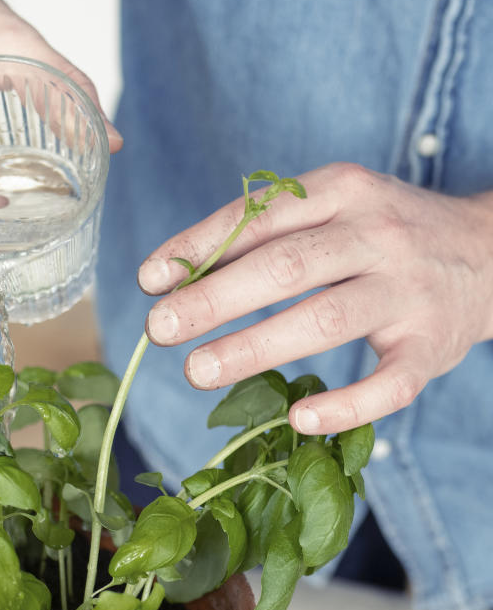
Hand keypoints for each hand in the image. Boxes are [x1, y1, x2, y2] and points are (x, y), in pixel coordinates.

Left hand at [138, 163, 492, 433]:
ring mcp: (408, 292)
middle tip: (159, 330)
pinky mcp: (430, 347)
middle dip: (215, 299)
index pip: (262, 216)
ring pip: (327, 318)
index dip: (201, 248)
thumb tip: (174, 277)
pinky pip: (389, 383)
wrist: (492, 253)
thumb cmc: (382, 239)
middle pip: (287, 267)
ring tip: (196, 371)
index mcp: (345, 192)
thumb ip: (264, 236)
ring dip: (255, 347)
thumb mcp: (333, 211)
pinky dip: (345, 404)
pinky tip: (298, 417)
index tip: (150, 281)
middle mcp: (378, 235)